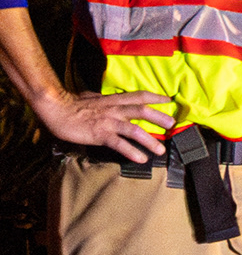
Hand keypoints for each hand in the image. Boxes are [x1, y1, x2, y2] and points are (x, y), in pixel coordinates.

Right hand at [30, 86, 168, 164]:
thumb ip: (103, 100)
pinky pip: (119, 144)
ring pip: (135, 130)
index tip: (168, 100)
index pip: (138, 96)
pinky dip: (132, 152)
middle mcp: (114, 110)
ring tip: (161, 150)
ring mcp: (108, 122)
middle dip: (159, 117)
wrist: (56, 109)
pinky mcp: (100, 134)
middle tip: (172, 125)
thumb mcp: (92, 98)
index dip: (155, 97)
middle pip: (142, 111)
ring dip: (150, 141)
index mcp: (113, 100)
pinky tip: (141, 159)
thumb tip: (104, 97)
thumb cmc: (72, 105)